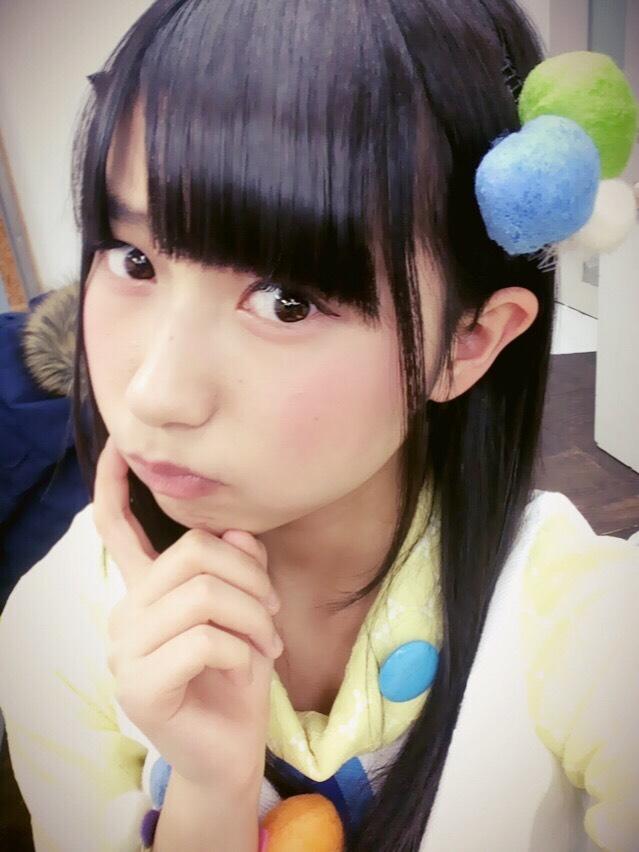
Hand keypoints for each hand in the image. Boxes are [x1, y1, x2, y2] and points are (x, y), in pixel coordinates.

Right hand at [93, 435, 282, 790]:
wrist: (230, 749)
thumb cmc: (237, 673)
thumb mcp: (247, 608)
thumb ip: (238, 565)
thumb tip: (234, 532)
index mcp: (146, 589)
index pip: (115, 528)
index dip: (113, 484)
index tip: (120, 445)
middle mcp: (126, 613)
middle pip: (194, 553)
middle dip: (250, 578)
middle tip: (271, 613)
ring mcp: (126, 651)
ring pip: (203, 595)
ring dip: (252, 617)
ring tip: (268, 642)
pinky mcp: (139, 686)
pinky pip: (204, 641)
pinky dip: (241, 650)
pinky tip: (246, 668)